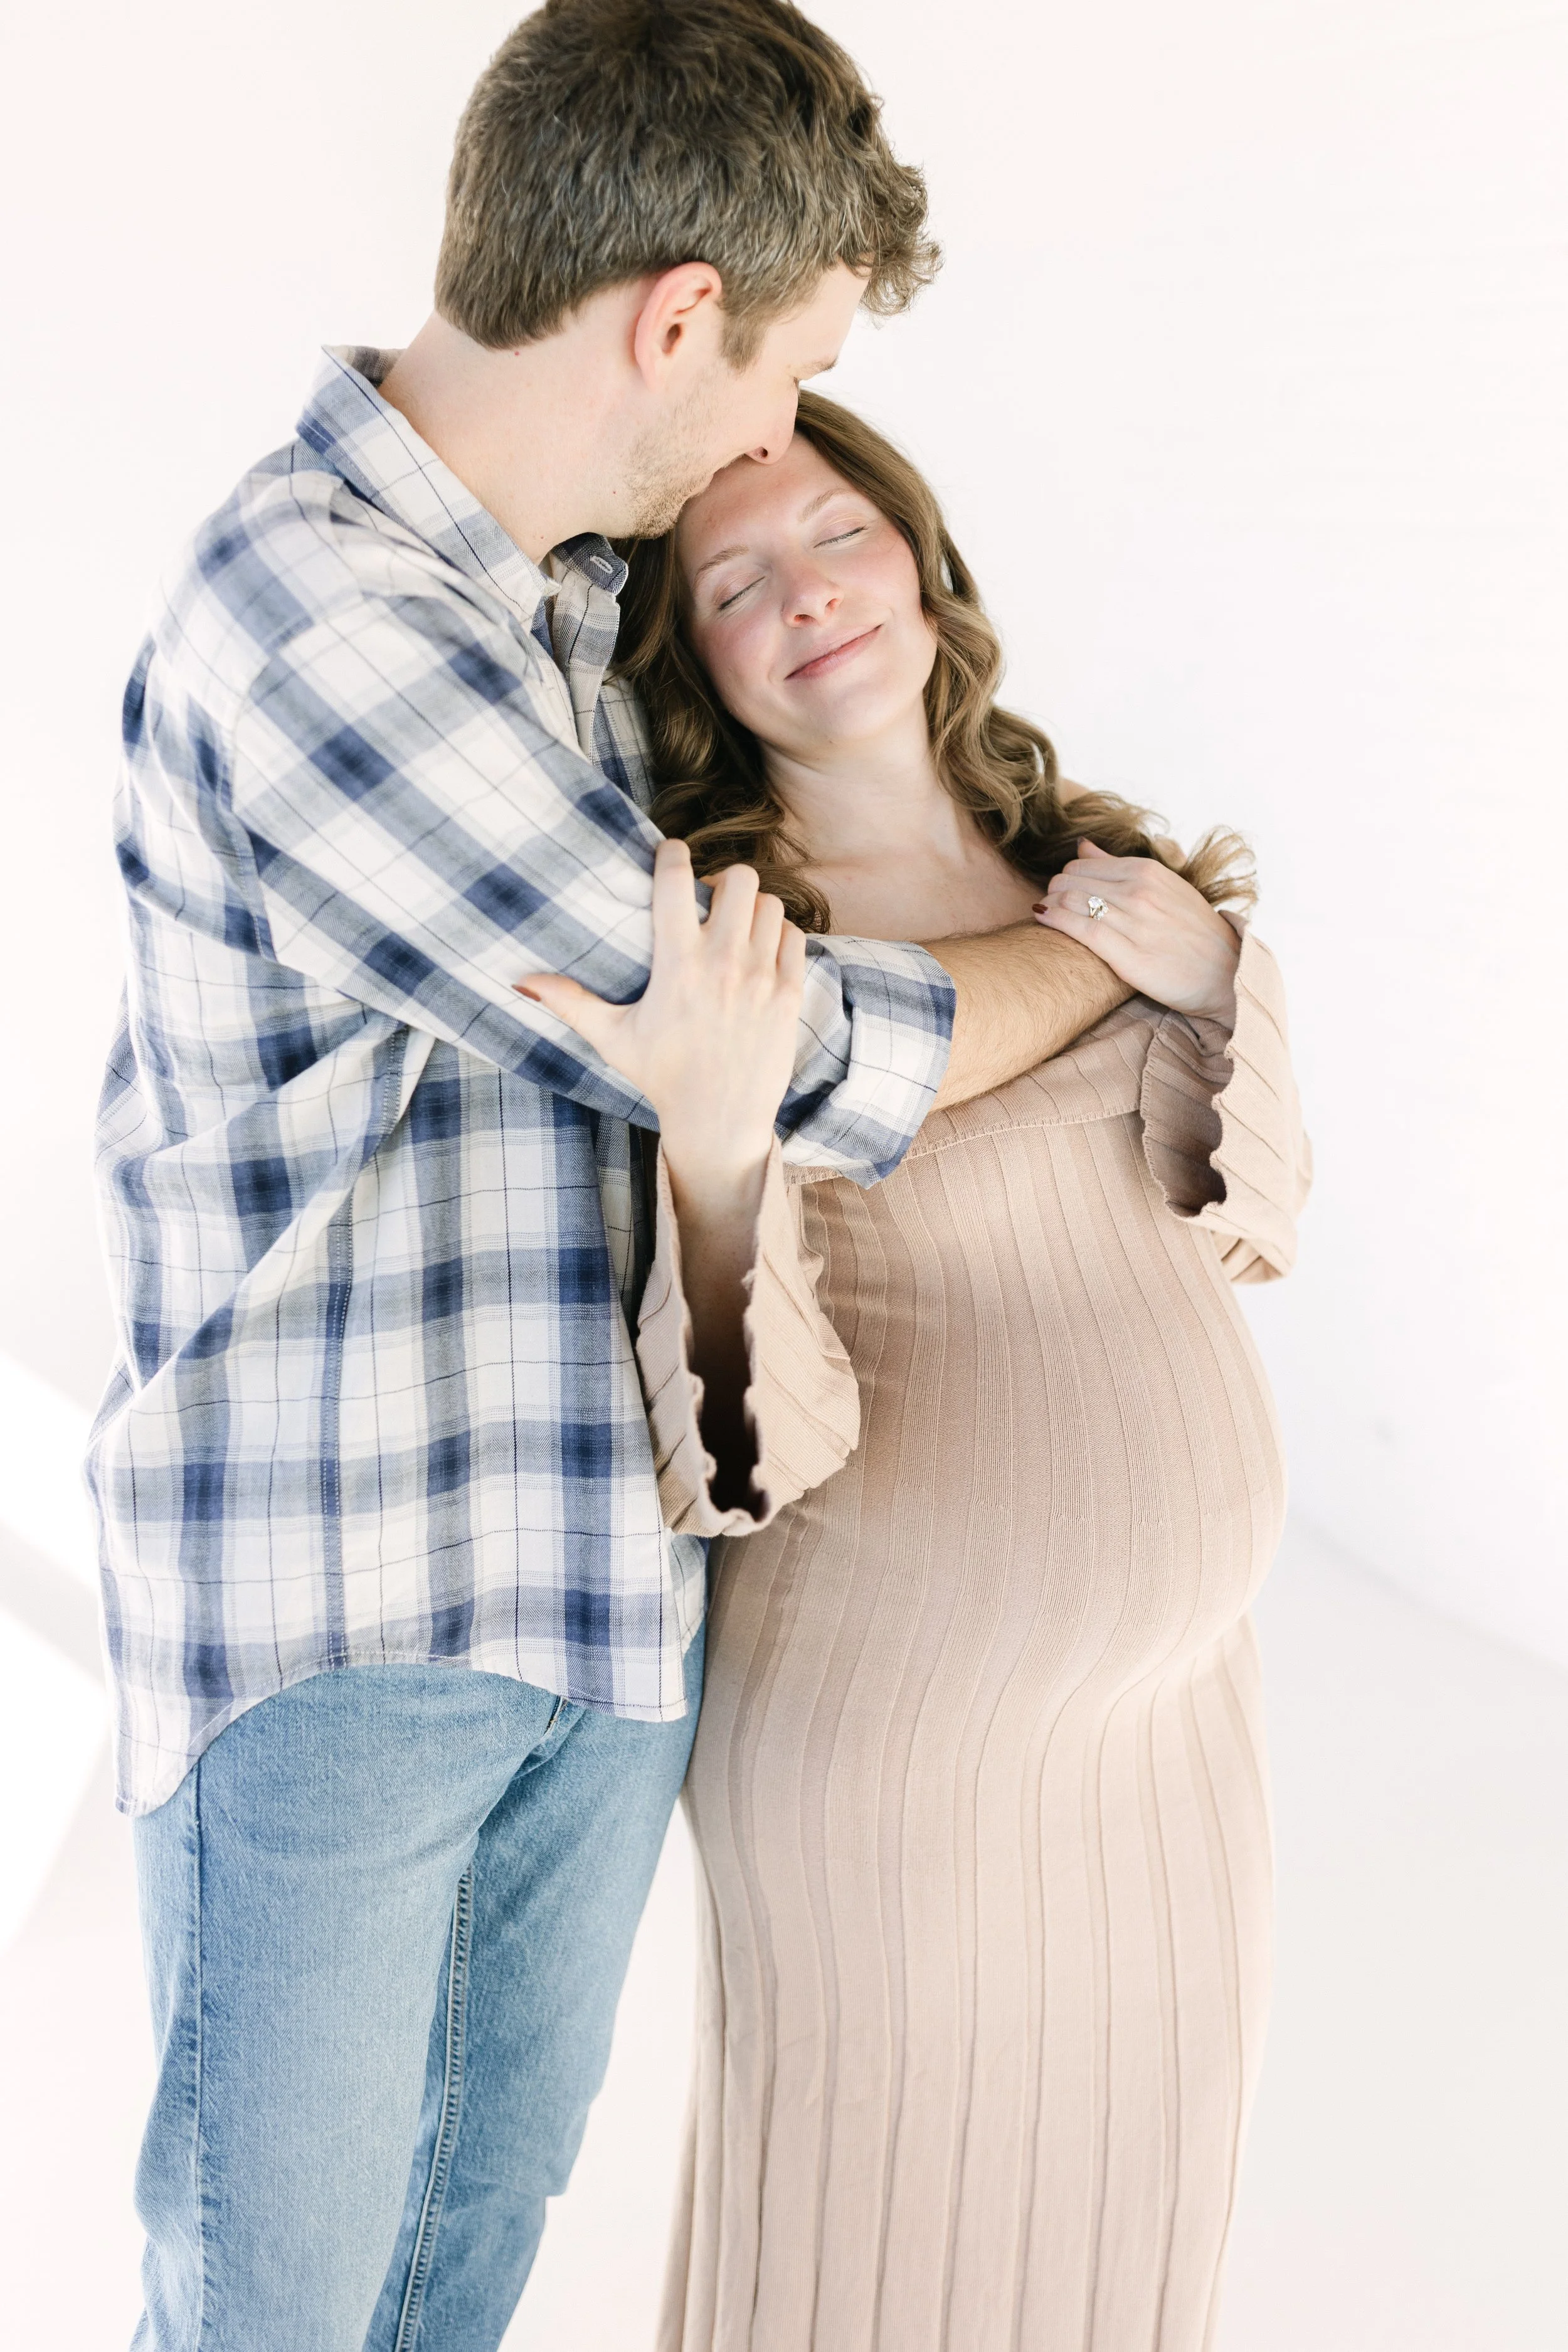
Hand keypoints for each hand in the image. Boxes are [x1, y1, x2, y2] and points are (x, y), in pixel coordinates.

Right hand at [516, 839, 807, 1189]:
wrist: (718, 1121)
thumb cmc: (662, 1077)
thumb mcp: (612, 1038)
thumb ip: (570, 1002)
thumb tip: (520, 982)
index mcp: (678, 965)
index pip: (676, 881)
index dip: (672, 854)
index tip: (670, 852)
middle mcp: (724, 963)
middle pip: (738, 879)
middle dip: (723, 880)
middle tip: (711, 901)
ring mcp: (761, 977)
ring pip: (770, 903)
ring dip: (752, 908)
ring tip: (737, 927)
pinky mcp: (789, 994)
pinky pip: (794, 936)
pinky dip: (779, 934)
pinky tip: (762, 951)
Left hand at [1033, 839, 1238, 1023]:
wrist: (1226, 973)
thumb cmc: (1194, 932)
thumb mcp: (1165, 887)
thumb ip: (1119, 865)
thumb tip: (1082, 845)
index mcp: (1148, 872)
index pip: (1083, 864)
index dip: (1066, 877)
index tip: (1063, 891)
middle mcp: (1140, 891)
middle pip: (1071, 880)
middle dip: (1055, 890)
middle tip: (1051, 903)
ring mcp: (1134, 922)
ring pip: (1070, 900)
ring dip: (1049, 904)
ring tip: (1045, 912)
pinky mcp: (1127, 955)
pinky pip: (1079, 929)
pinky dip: (1053, 919)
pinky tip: (1041, 918)